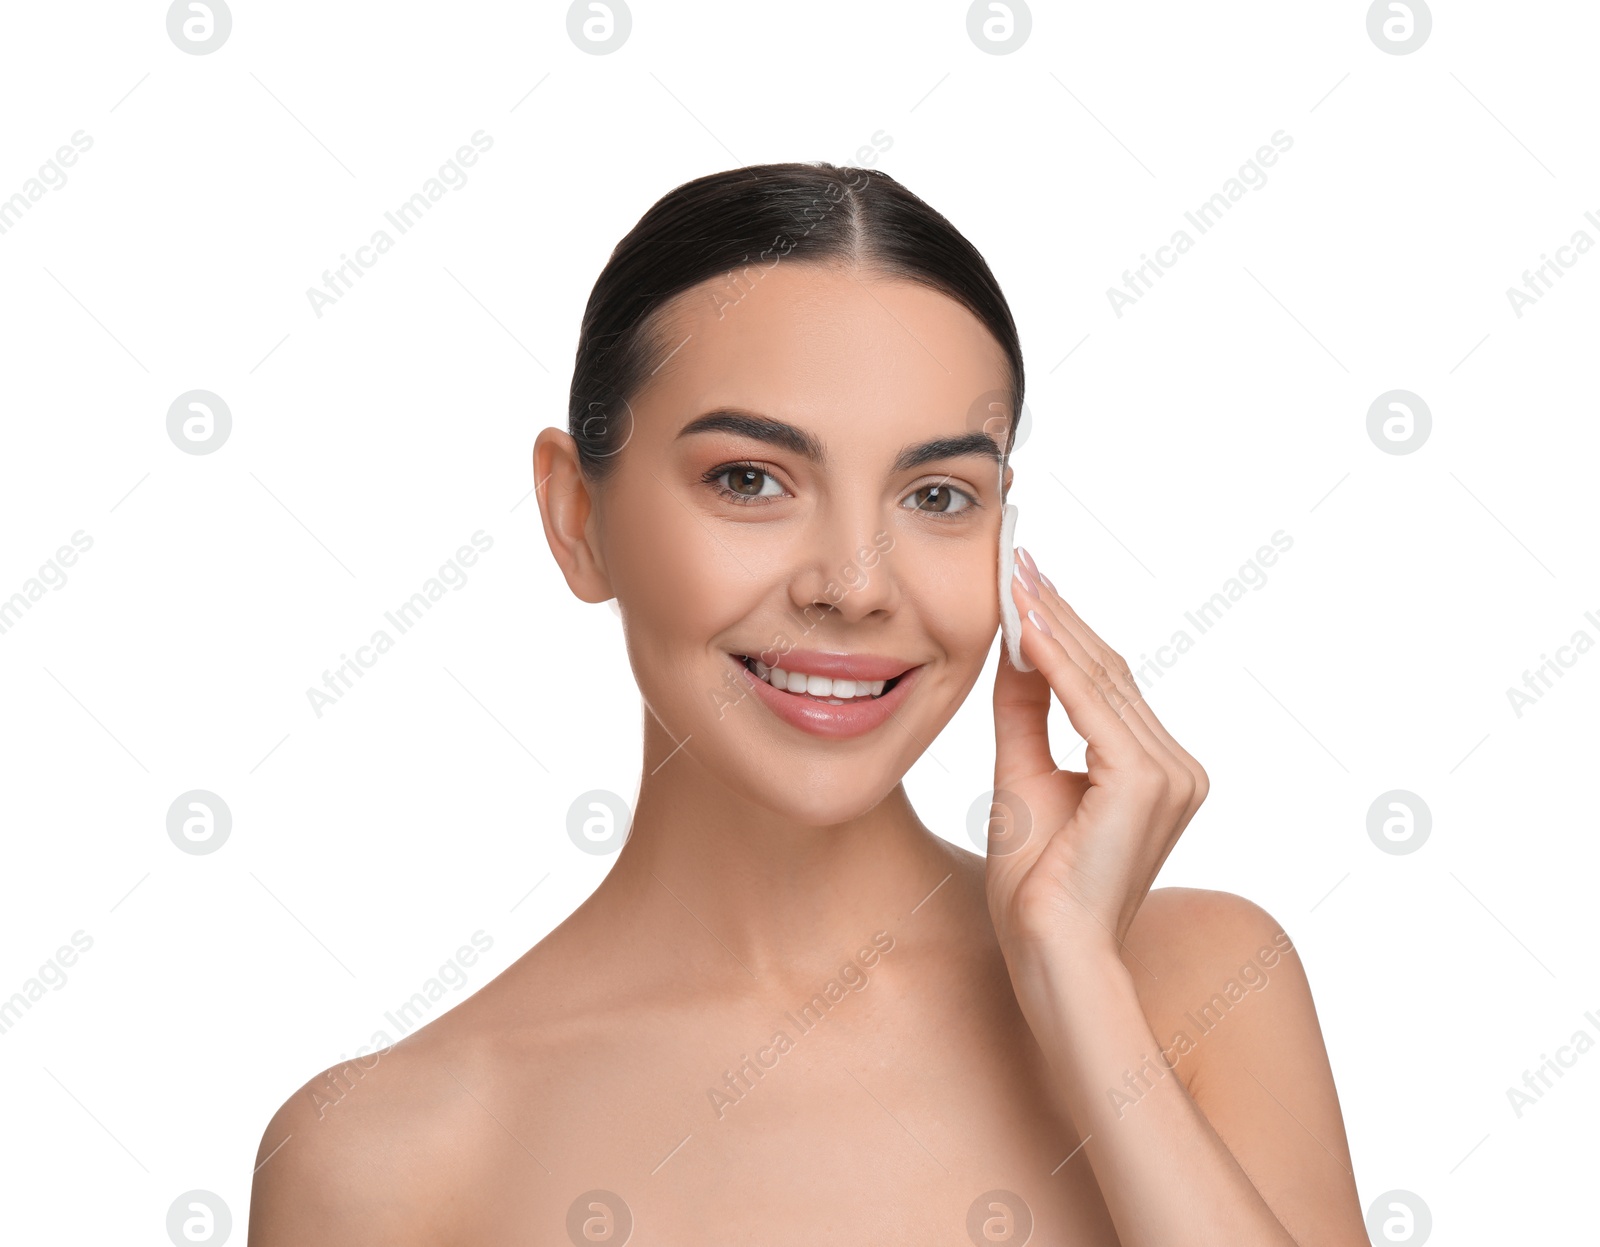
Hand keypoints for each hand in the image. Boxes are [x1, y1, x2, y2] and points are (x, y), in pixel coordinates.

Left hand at [986, 547, 1208, 958]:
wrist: (1048, 952)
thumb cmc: (1035, 887)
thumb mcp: (1023, 778)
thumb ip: (1026, 716)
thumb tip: (1017, 650)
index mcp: (1157, 770)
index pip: (1104, 682)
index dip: (1063, 629)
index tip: (1024, 582)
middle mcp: (1178, 767)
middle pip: (1108, 670)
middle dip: (1057, 612)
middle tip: (1017, 560)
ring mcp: (1171, 773)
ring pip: (1101, 678)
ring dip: (1053, 625)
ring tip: (1013, 577)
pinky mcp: (1147, 781)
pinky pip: (1092, 705)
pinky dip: (1056, 662)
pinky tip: (1023, 625)